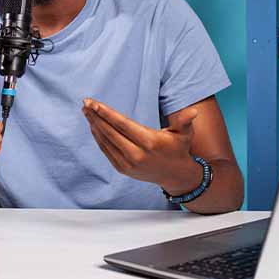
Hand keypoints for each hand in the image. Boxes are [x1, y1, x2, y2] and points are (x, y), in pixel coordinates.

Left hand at [82, 98, 201, 193]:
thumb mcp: (184, 135)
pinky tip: (94, 126)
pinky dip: (98, 138)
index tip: (94, 103)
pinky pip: (106, 151)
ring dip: (94, 126)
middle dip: (96, 116)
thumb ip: (184, 122)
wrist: (175, 175)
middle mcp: (136, 154)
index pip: (122, 124)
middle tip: (85, 104)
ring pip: (106, 141)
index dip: (106, 113)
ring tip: (86, 112)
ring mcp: (128, 163)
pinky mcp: (123, 169)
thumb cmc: (179, 149)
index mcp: (149, 142)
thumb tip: (193, 112)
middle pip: (110, 132)